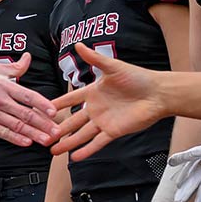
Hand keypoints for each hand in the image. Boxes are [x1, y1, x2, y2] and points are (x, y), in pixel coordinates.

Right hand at [0, 55, 58, 146]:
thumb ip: (14, 67)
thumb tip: (28, 57)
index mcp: (3, 85)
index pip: (28, 96)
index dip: (42, 105)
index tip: (54, 112)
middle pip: (26, 114)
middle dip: (43, 124)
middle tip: (57, 131)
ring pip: (17, 126)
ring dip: (34, 134)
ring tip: (47, 140)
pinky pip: (3, 133)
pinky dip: (16, 139)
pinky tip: (27, 142)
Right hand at [51, 44, 169, 160]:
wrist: (158, 94)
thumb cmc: (138, 78)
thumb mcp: (113, 66)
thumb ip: (94, 59)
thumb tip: (78, 44)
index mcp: (93, 92)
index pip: (70, 99)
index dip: (57, 104)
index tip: (42, 109)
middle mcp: (96, 108)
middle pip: (72, 120)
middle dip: (58, 128)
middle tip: (42, 135)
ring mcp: (104, 121)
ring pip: (81, 134)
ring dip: (68, 142)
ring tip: (53, 150)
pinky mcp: (114, 131)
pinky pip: (97, 142)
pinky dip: (86, 150)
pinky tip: (75, 157)